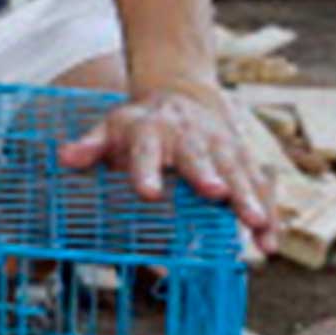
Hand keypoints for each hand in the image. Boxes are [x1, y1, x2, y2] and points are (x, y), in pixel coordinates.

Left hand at [58, 88, 278, 263]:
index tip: (148, 193)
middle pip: (201, 159)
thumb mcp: (110, 127)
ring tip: (256, 226)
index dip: (147, 171)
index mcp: (153, 131)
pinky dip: (269, 211)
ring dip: (249, 199)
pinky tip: (271, 240)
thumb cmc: (140, 123)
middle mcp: (192, 137)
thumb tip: (64, 157)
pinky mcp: (245, 160)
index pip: (147, 151)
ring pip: (239, 173)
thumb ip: (90, 145)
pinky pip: (261, 187)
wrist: (183, 93)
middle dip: (210, 176)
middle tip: (217, 195)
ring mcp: (223, 148)